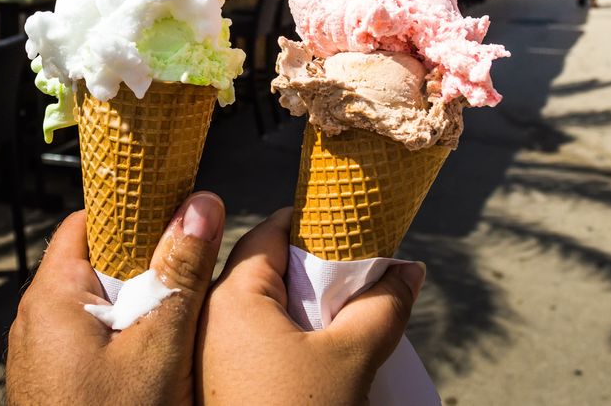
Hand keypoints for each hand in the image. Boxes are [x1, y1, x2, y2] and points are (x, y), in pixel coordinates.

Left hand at [6, 192, 225, 405]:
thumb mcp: (159, 347)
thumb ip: (180, 273)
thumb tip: (201, 205)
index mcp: (52, 297)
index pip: (90, 222)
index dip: (135, 213)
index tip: (178, 210)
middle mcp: (35, 321)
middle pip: (98, 265)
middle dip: (147, 266)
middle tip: (194, 274)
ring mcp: (41, 357)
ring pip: (99, 309)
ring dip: (139, 308)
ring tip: (182, 320)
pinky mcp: (52, 386)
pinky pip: (91, 345)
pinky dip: (125, 342)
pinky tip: (159, 360)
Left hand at [196, 209, 424, 404]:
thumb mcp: (353, 357)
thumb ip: (383, 304)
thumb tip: (407, 269)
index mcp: (230, 295)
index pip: (271, 232)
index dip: (312, 225)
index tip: (347, 226)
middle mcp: (205, 317)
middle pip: (260, 268)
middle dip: (306, 268)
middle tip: (351, 274)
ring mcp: (203, 354)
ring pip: (252, 307)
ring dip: (293, 305)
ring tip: (337, 315)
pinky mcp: (212, 384)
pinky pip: (244, 340)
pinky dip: (278, 335)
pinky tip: (309, 351)